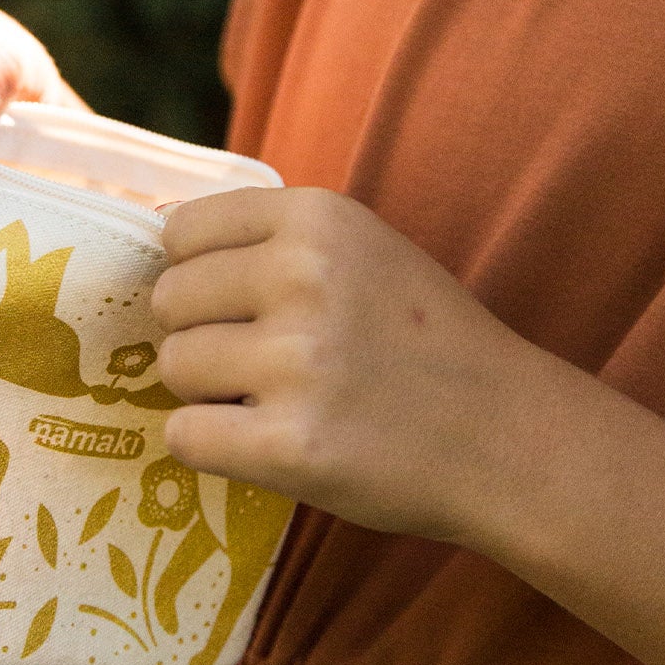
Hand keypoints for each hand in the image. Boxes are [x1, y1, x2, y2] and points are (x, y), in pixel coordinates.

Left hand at [151, 188, 547, 542]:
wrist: (506, 436)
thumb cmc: (427, 343)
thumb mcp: (365, 252)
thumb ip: (277, 240)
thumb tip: (159, 229)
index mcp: (319, 218)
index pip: (183, 231)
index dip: (200, 274)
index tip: (239, 305)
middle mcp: (304, 277)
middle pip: (169, 300)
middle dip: (202, 334)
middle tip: (263, 362)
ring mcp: (297, 362)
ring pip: (172, 368)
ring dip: (209, 392)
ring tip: (275, 402)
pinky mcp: (291, 445)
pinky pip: (185, 436)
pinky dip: (212, 446)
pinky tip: (264, 443)